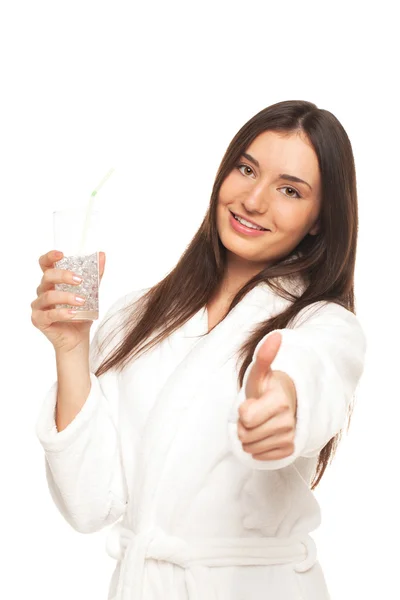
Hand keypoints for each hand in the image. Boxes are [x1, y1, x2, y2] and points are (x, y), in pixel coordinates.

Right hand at [31, 250, 105, 353]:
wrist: (78, 338)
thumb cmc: (81, 314)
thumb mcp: (91, 292)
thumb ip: (95, 275)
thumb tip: (102, 255)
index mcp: (52, 282)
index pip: (45, 265)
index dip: (50, 257)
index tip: (61, 254)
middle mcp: (43, 291)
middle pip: (47, 277)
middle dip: (63, 276)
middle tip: (79, 280)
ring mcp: (39, 306)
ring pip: (48, 296)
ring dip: (66, 297)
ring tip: (82, 301)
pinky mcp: (39, 320)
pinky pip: (48, 314)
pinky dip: (62, 313)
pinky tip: (73, 314)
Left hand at [237, 331, 297, 460]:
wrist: (286, 404)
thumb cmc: (267, 389)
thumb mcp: (259, 374)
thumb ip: (263, 357)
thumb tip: (275, 335)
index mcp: (279, 401)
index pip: (245, 418)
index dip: (243, 410)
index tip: (252, 402)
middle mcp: (288, 422)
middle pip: (245, 435)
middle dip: (244, 425)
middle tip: (255, 413)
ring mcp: (290, 437)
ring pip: (251, 448)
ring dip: (250, 437)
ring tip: (260, 423)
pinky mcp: (290, 450)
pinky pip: (262, 457)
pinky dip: (259, 448)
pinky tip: (266, 435)